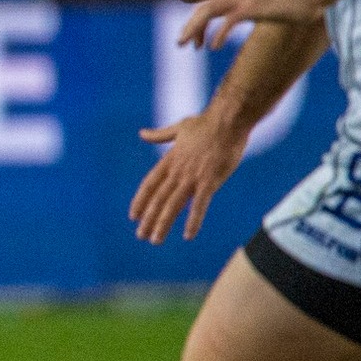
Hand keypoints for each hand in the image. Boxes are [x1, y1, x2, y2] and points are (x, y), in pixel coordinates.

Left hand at [129, 110, 248, 242]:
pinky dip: (193, 221)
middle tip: (141, 235)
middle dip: (148, 218)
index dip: (140, 200)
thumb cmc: (206, 123)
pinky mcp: (210, 181)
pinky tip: (188, 235)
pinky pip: (199, 205)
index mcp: (170, 160)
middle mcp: (177, 171)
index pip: (149, 184)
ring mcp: (192, 177)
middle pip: (158, 199)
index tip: (132, 216)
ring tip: (156, 240)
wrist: (228, 120)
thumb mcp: (179, 128)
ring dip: (163, 224)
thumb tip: (142, 133)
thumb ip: (160, 135)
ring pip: (173, 205)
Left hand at [176, 0, 322, 49]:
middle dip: (190, 26)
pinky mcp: (252, 6)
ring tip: (189, 46)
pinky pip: (228, 21)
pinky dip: (219, 34)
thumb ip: (247, 5)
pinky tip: (213, 46)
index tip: (191, 39)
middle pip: (204, 8)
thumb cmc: (291, 0)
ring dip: (195, 29)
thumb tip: (235, 18)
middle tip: (180, 44)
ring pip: (209, 11)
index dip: (196, 20)